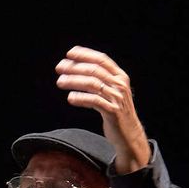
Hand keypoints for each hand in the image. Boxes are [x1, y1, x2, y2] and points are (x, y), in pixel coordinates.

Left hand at [54, 46, 149, 173]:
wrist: (129, 134)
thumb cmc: (115, 112)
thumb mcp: (111, 92)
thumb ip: (100, 81)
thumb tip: (77, 69)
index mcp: (120, 76)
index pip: (102, 59)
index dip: (85, 54)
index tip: (70, 53)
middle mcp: (120, 84)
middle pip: (94, 70)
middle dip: (75, 67)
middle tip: (59, 67)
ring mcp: (117, 97)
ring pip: (92, 84)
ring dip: (74, 81)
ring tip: (60, 82)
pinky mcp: (113, 111)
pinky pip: (94, 101)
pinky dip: (80, 98)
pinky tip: (70, 98)